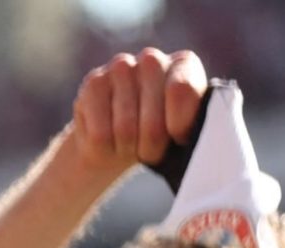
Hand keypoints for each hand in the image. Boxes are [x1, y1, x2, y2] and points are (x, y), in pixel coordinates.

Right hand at [66, 48, 206, 175]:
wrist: (117, 140)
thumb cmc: (158, 135)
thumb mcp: (183, 131)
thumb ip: (191, 123)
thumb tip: (181, 131)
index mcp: (184, 65)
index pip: (182, 91)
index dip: (178, 127)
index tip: (177, 138)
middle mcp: (153, 59)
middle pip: (153, 120)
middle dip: (151, 146)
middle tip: (150, 152)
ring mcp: (120, 66)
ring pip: (125, 128)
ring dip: (127, 148)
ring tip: (128, 146)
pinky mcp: (93, 82)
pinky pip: (99, 133)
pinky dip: (104, 148)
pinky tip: (107, 140)